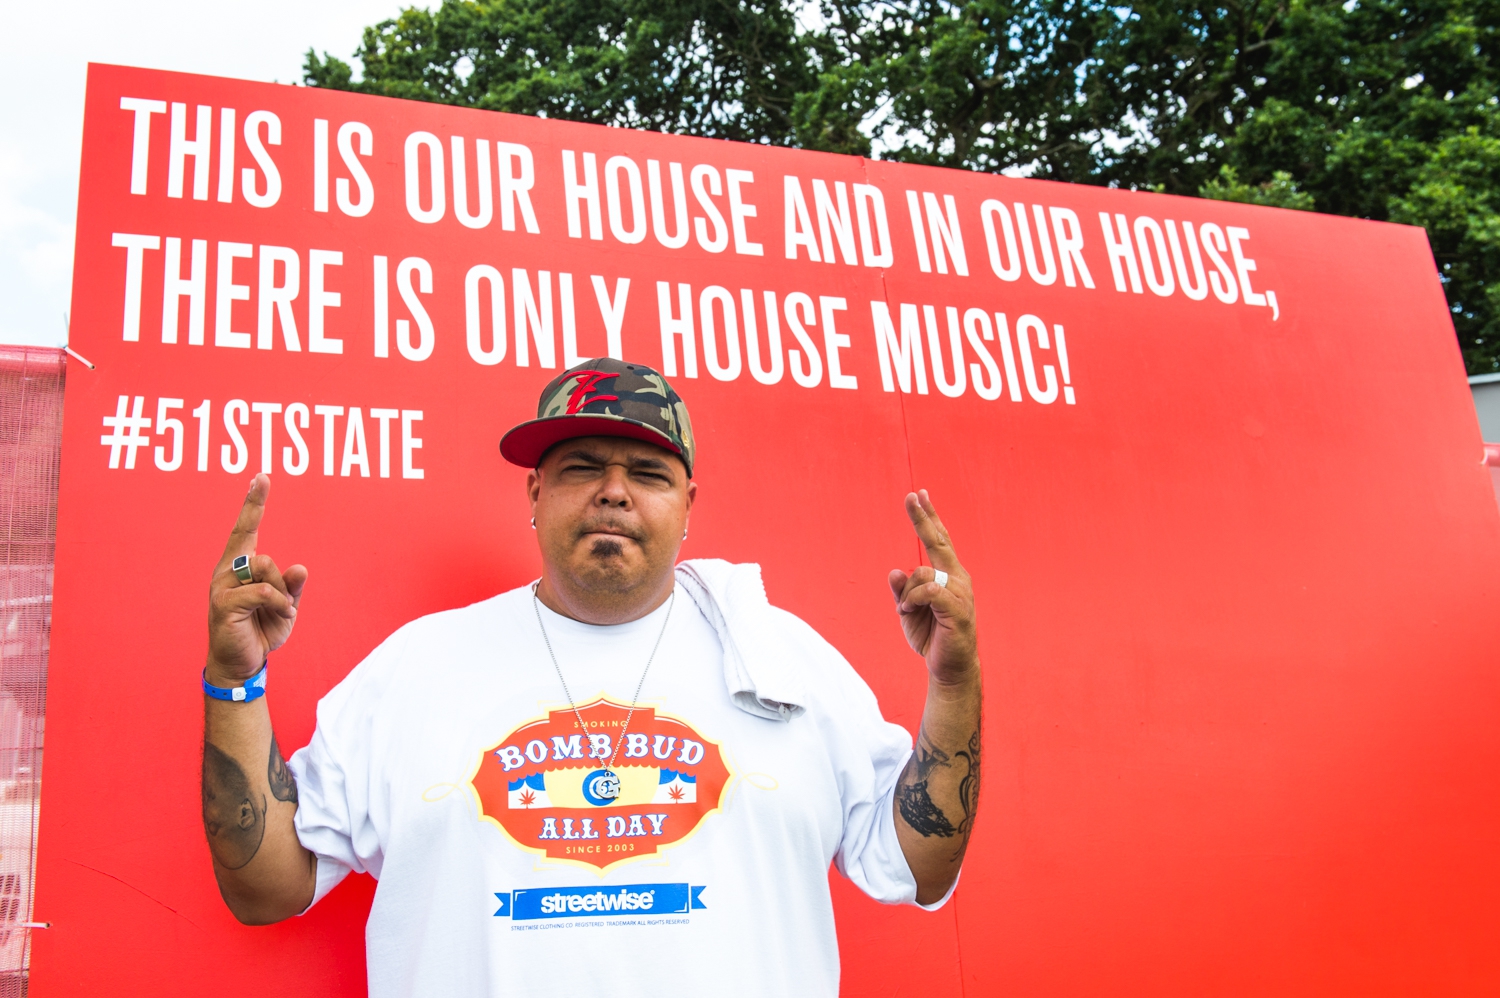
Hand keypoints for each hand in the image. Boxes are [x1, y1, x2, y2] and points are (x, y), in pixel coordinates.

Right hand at [206, 474, 306, 684]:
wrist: (242, 664)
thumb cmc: (261, 630)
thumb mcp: (285, 606)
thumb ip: (292, 586)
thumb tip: (301, 567)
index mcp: (239, 567)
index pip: (245, 528)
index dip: (253, 503)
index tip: (261, 477)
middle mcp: (226, 571)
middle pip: (265, 557)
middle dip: (283, 582)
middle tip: (284, 606)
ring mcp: (221, 586)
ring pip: (266, 571)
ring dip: (282, 595)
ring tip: (280, 613)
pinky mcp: (223, 603)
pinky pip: (262, 590)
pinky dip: (279, 603)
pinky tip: (282, 616)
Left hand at [888, 490, 977, 685]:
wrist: (948, 667)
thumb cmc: (930, 635)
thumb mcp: (907, 609)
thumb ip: (901, 590)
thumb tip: (894, 570)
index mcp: (949, 575)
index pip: (939, 540)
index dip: (929, 517)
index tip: (919, 495)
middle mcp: (958, 578)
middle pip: (938, 541)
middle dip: (923, 518)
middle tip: (911, 496)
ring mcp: (960, 592)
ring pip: (922, 573)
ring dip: (906, 593)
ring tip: (907, 611)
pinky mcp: (957, 608)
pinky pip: (928, 591)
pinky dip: (911, 600)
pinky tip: (908, 611)